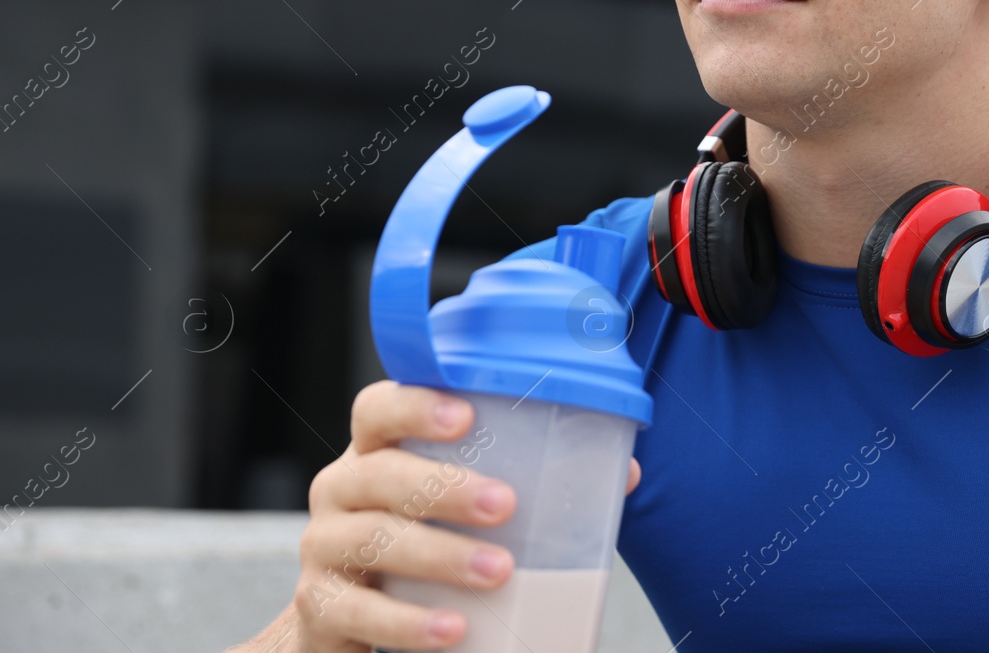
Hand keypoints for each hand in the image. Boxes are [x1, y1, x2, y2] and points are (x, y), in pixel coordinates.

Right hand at [271, 381, 641, 652]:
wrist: (352, 622)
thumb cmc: (424, 542)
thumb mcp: (461, 508)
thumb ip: (531, 482)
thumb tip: (622, 473)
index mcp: (377, 451)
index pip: (378, 409)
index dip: (415, 404)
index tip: (466, 415)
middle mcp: (341, 490)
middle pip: (381, 474)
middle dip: (446, 487)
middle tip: (506, 504)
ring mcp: (323, 548)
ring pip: (373, 540)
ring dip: (441, 555)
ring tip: (499, 570)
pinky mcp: (320, 607)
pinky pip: (359, 611)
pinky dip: (409, 623)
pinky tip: (454, 629)